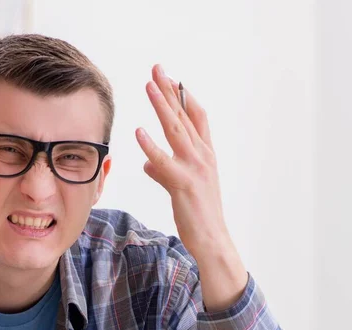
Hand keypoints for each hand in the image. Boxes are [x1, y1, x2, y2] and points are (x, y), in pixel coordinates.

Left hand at [135, 64, 228, 258]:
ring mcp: (195, 168)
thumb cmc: (198, 213)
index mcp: (205, 154)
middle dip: (170, 90)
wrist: (211, 239)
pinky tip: (139, 131)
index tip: (169, 78)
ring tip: (149, 86)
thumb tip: (147, 163)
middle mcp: (203, 156)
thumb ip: (164, 171)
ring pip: (177, 131)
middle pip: (185, 116)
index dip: (182, 96)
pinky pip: (165, 161)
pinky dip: (151, 146)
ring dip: (162, 106)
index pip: (195, 116)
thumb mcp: (181, 187)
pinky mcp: (183, 184)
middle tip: (157, 69)